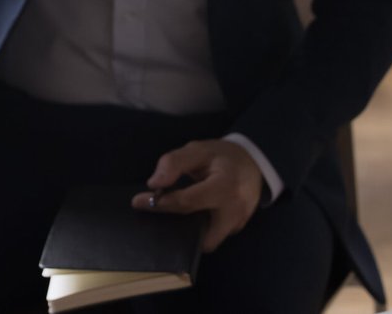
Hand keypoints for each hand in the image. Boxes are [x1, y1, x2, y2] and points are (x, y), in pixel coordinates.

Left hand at [132, 140, 263, 252]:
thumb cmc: (222, 156)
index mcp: (225, 186)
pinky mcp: (235, 230)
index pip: (188, 202)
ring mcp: (237, 224)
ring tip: (167, 219)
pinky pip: (212, 237)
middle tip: (154, 216)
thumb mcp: (198, 149)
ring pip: (205, 241)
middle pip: (197, 232)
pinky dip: (195, 231)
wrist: (253, 163)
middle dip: (174, 228)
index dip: (161, 203)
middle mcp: (234, 211)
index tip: (138, 201)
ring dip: (185, 234)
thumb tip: (153, 184)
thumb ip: (174, 163)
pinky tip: (183, 219)